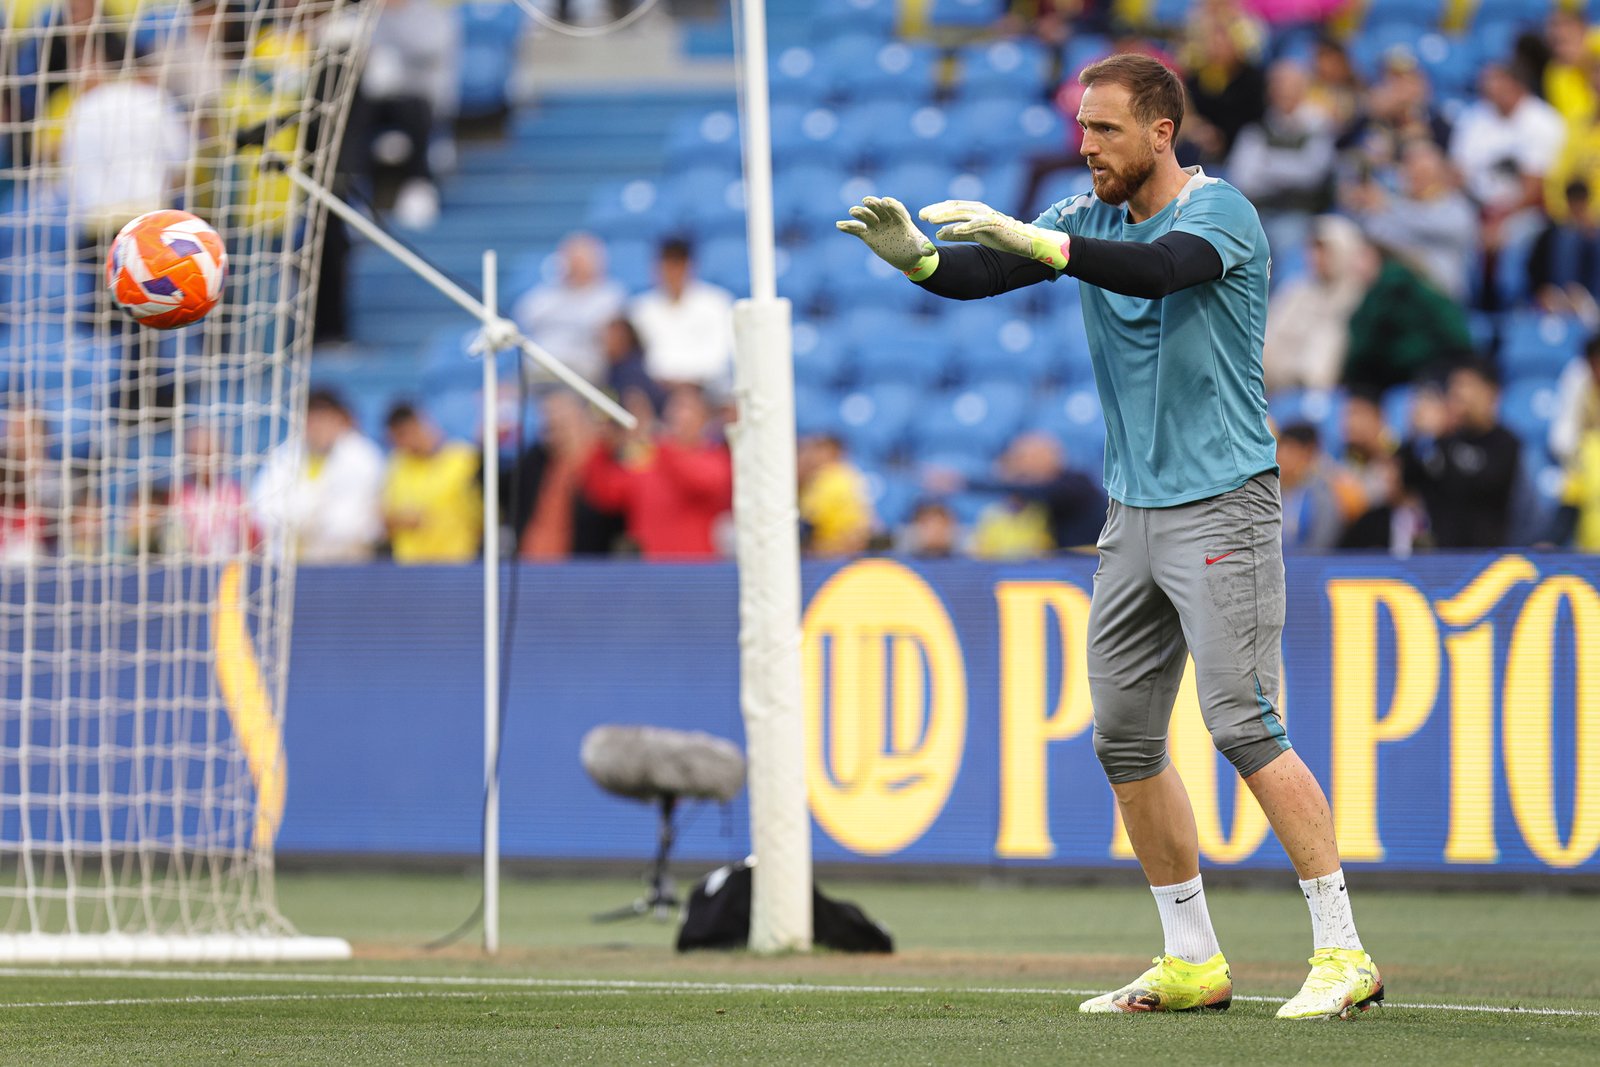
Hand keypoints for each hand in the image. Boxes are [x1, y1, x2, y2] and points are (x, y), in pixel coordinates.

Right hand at [835, 196, 939, 278]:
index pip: (896, 208)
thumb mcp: (921, 248)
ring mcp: (876, 225)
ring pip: (868, 217)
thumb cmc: (915, 248)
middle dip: (874, 204)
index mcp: (902, 218)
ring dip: (860, 213)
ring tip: (852, 211)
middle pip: (880, 209)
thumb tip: (931, 251)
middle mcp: (887, 218)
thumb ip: (924, 248)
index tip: (885, 201)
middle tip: (867, 201)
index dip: (891, 205)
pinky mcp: (868, 234)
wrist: (906, 256)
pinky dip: (848, 227)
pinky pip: (857, 229)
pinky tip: (839, 225)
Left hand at [918, 200, 1070, 269]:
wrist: (1024, 242)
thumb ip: (957, 233)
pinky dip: (965, 226)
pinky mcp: (995, 225)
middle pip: (954, 207)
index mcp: (975, 211)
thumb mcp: (974, 235)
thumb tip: (937, 233)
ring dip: (946, 216)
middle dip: (937, 210)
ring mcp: (987, 216)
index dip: (936, 210)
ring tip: (932, 220)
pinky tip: (954, 229)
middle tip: (921, 214)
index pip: (952, 207)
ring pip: (963, 213)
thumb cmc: (1000, 236)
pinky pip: (977, 225)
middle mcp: (980, 210)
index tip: (921, 215)